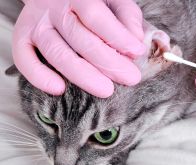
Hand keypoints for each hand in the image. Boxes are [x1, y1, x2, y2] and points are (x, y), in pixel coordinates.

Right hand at [13, 0, 144, 97]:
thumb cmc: (90, 2)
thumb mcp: (112, 0)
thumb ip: (126, 15)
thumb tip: (136, 40)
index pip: (96, 16)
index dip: (117, 36)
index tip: (137, 52)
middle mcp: (54, 8)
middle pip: (80, 39)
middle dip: (108, 62)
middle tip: (130, 78)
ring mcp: (37, 23)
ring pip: (57, 53)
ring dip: (82, 75)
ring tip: (106, 90)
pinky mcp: (23, 36)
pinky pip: (24, 58)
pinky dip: (38, 76)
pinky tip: (59, 89)